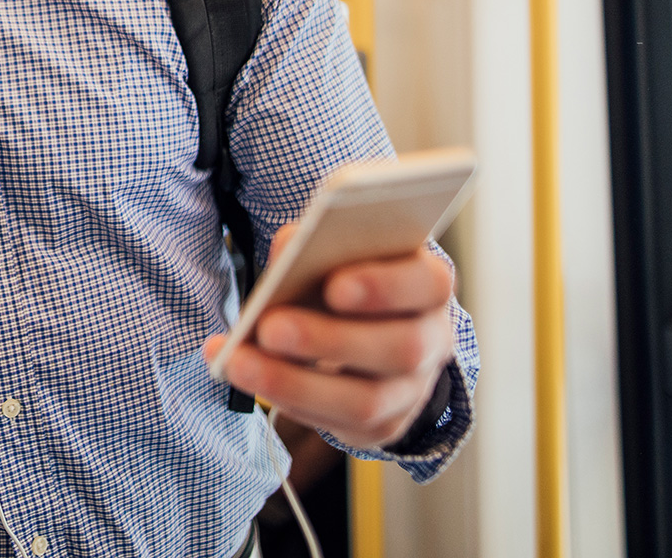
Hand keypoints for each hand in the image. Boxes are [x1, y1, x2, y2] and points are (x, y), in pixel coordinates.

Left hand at [202, 224, 455, 448]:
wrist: (367, 332)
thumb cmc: (347, 278)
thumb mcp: (335, 254)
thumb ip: (313, 245)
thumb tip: (286, 250)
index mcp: (428, 285)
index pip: (427, 283)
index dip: (384, 285)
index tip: (333, 286)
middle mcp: (432, 340)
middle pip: (400, 348)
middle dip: (330, 340)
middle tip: (270, 327)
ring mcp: (412, 390)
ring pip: (366, 401)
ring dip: (295, 382)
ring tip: (240, 363)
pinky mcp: (383, 426)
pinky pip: (339, 424)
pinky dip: (289, 401)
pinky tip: (250, 378)